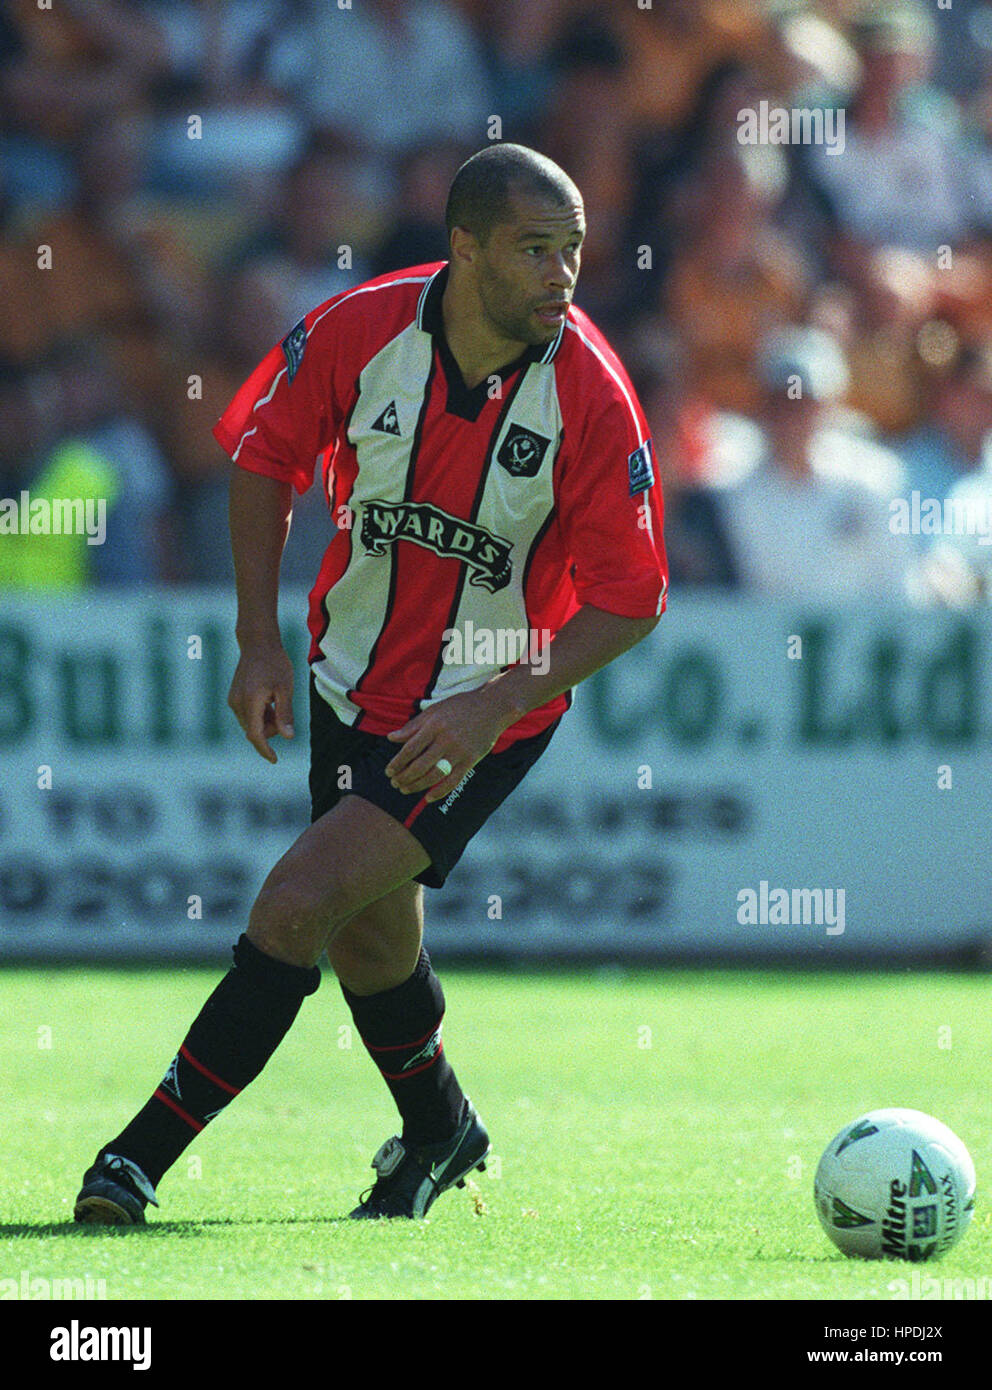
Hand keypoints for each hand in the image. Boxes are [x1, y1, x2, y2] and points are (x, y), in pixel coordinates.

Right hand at [227, 640, 294, 762]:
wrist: (258, 644)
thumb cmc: (275, 664)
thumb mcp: (285, 689)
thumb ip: (285, 714)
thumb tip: (287, 737)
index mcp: (250, 702)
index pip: (256, 735)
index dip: (265, 750)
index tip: (275, 760)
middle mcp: (237, 703)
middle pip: (254, 731)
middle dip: (270, 730)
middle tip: (283, 710)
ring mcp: (233, 700)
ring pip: (250, 724)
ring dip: (265, 722)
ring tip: (276, 702)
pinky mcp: (233, 697)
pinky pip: (247, 715)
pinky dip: (259, 715)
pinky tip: (269, 701)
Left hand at [384, 688, 513, 801]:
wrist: (492, 707)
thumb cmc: (460, 707)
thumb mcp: (434, 710)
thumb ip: (412, 726)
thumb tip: (391, 738)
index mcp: (434, 725)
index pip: (410, 749)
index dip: (397, 762)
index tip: (388, 771)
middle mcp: (446, 739)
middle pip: (420, 765)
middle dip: (404, 777)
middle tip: (394, 783)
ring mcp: (460, 751)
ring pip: (434, 775)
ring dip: (417, 786)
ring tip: (405, 789)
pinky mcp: (471, 760)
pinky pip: (453, 780)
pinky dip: (440, 791)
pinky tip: (428, 797)